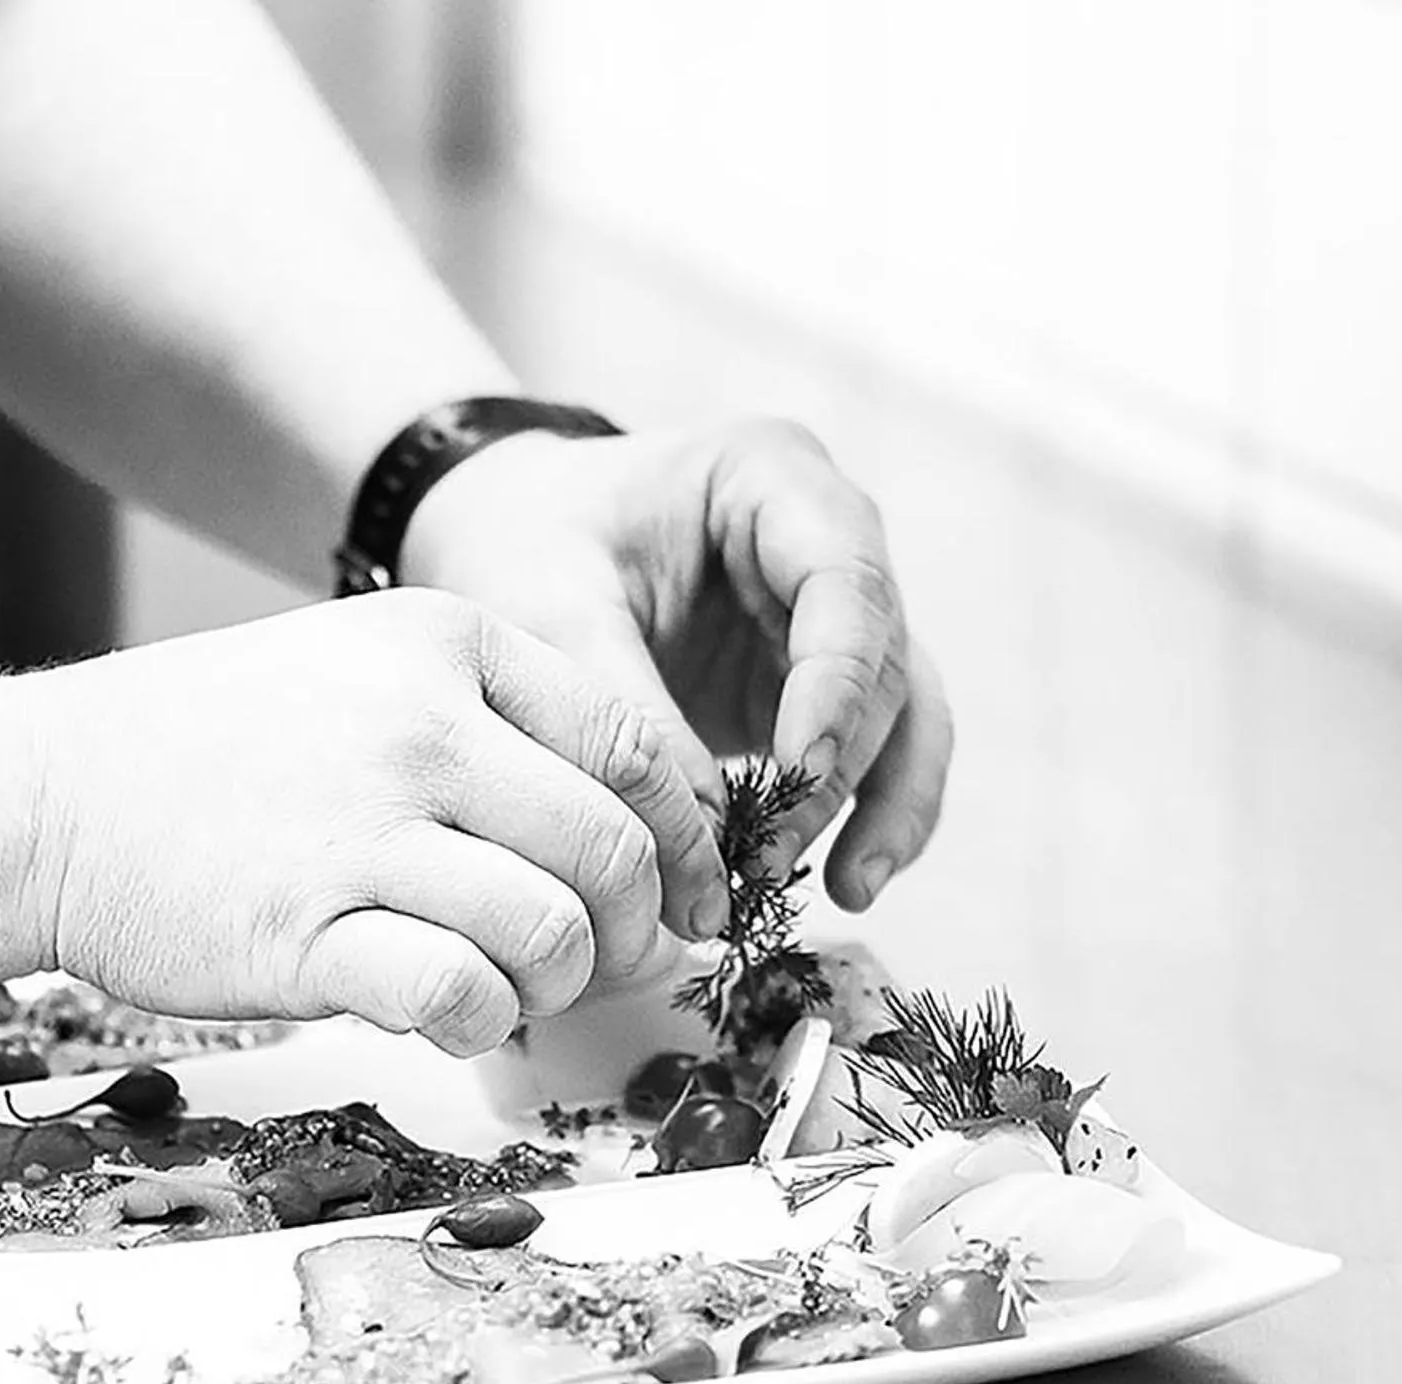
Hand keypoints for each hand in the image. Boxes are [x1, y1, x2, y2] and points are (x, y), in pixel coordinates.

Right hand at [18, 590, 727, 1055]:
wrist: (45, 797)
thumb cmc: (210, 747)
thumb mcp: (356, 670)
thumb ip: (491, 731)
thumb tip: (634, 852)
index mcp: (443, 643)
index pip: (629, 745)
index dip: (685, 842)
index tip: (685, 902)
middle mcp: (417, 724)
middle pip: (612, 850)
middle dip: (634, 933)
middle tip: (601, 966)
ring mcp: (360, 830)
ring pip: (553, 932)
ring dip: (553, 986)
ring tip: (503, 985)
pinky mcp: (307, 934)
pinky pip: (462, 997)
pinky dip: (478, 1024)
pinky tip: (441, 1013)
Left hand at [398, 419, 950, 910]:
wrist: (498, 540)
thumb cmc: (521, 544)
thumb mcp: (550, 609)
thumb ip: (629, 715)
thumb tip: (708, 843)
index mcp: (770, 476)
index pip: (845, 581)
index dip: (837, 682)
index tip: (801, 767)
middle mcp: (825, 538)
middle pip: (881, 659)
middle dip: (836, 769)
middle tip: (766, 859)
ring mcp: (828, 615)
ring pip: (902, 713)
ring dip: (878, 805)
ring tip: (845, 890)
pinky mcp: (811, 684)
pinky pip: (871, 753)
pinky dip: (862, 816)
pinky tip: (847, 882)